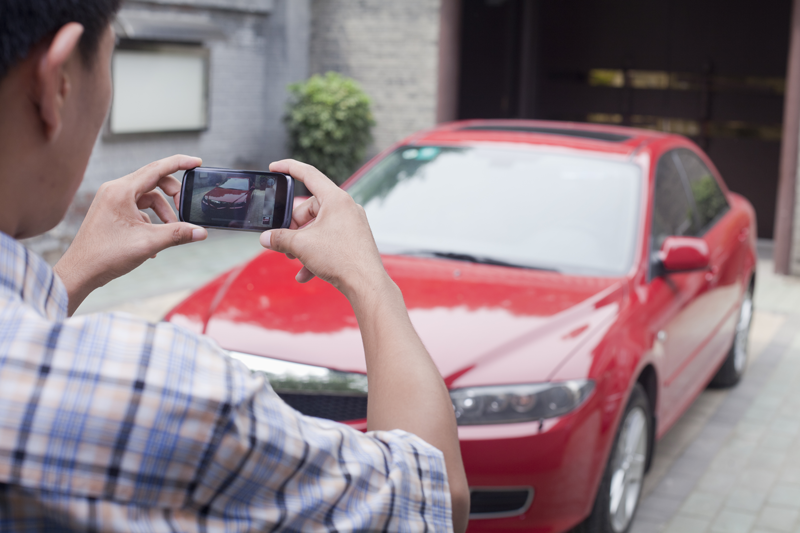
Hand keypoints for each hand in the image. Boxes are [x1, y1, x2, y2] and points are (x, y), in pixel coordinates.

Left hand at [55, 155, 207, 314]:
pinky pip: (138, 209)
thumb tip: (201, 232)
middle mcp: (115, 190)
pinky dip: (151, 221)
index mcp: (121, 191)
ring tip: (170, 231)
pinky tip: (154, 241)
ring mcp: (111, 201)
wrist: (80, 272)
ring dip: (163, 212)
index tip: (197, 162)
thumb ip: (177, 234)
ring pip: (147, 197)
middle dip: (173, 195)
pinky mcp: (111, 212)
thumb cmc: (106, 255)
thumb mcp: (148, 243)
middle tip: (184, 210)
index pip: (157, 168)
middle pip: (153, 181)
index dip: (180, 163)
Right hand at [260, 160, 387, 297]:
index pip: (309, 174)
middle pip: (311, 208)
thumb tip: (266, 239)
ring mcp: (352, 224)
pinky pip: (330, 241)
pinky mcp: (355, 239)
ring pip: (319, 227)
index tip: (274, 167)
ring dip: (303, 243)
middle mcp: (347, 207)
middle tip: (283, 241)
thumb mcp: (301, 246)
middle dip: (294, 226)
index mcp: (336, 199)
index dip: (289, 168)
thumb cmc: (340, 259)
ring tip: (293, 259)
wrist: (366, 284)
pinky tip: (304, 273)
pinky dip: (315, 254)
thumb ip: (279, 238)